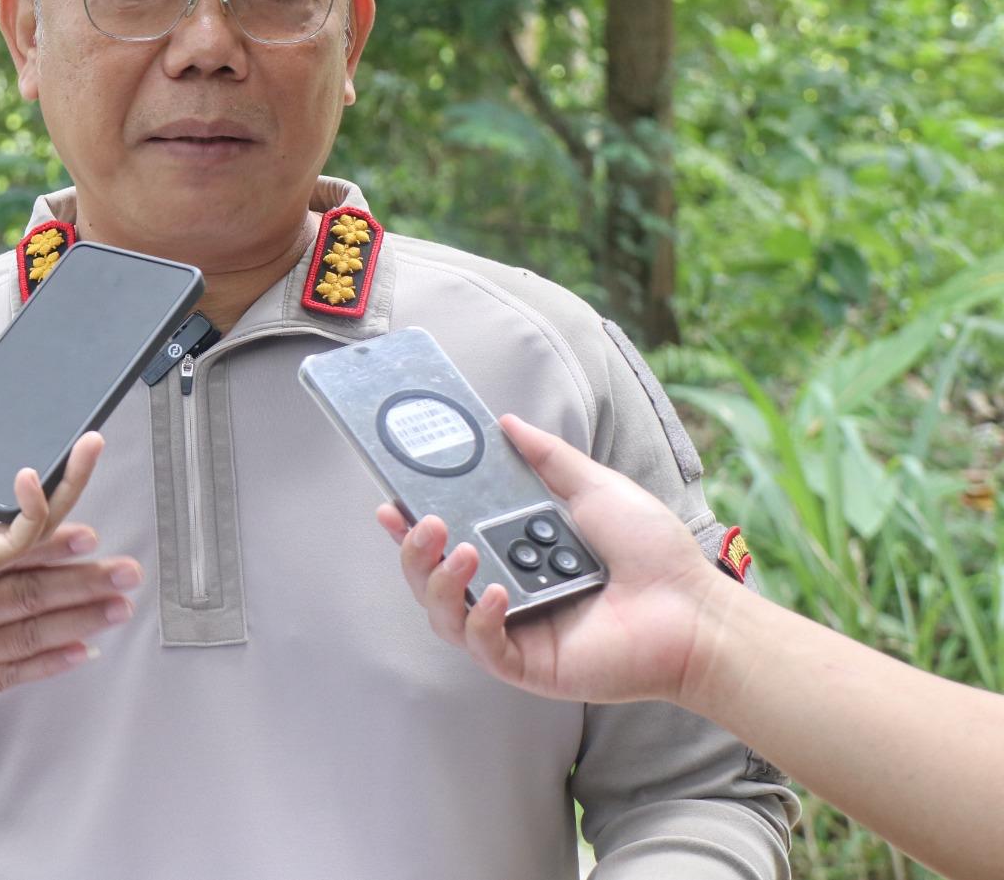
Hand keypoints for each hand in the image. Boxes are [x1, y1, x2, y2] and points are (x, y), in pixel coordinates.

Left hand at [0, 402, 111, 680]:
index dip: (14, 451)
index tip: (33, 416)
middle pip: (24, 500)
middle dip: (66, 470)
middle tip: (91, 438)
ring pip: (35, 519)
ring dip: (68, 484)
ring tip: (89, 447)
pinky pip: (12, 539)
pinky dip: (30, 509)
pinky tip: (28, 477)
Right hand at [0, 539, 140, 769]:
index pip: (5, 546)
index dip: (49, 534)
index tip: (86, 527)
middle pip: (29, 591)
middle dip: (83, 580)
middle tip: (128, 569)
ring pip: (27, 633)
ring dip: (78, 618)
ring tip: (120, 604)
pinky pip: (7, 675)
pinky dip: (47, 664)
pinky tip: (83, 652)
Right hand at [377, 414, 727, 705]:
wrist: (694, 610)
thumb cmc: (653, 552)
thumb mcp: (594, 488)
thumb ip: (549, 458)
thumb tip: (506, 422)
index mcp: (514, 553)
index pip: (446, 542)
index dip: (411, 526)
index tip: (391, 502)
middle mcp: (505, 592)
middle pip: (431, 580)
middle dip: (414, 552)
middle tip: (424, 523)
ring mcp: (514, 630)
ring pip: (445, 615)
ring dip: (441, 581)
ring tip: (462, 551)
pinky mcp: (529, 665)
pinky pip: (484, 646)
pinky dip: (480, 619)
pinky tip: (497, 594)